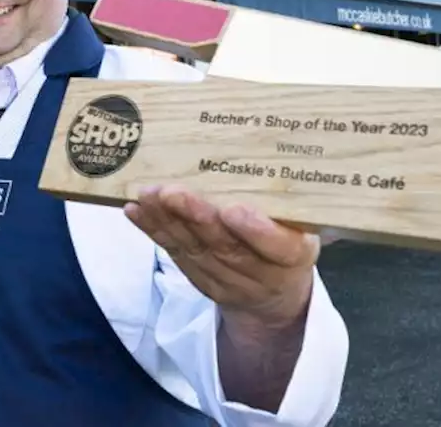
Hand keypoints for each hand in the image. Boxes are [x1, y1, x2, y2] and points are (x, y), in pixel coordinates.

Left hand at [125, 186, 316, 329]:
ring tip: (149, 195)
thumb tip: (267, 145)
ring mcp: (225, 279)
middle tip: (175, 193)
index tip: (234, 211)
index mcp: (294, 256)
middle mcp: (259, 272)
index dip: (256, 232)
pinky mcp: (198, 276)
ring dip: (167, 221)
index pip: (279, 248)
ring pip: (194, 249)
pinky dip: (153, 230)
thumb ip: (288, 201)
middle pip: (226, 247)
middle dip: (196, 219)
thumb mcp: (304, 226)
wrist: (273, 296)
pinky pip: (174, 251)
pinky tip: (136, 210)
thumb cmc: (289, 241)